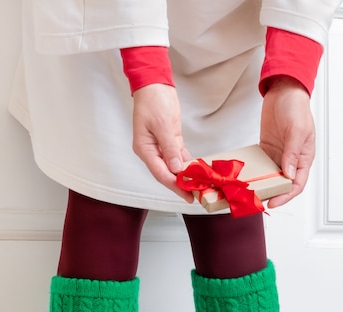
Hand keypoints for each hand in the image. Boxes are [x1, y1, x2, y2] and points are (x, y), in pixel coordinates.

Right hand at [131, 83, 193, 201]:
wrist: (155, 85)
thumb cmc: (153, 101)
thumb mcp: (162, 124)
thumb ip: (169, 147)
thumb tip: (176, 168)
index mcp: (144, 148)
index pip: (160, 172)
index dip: (174, 185)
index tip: (186, 194)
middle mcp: (151, 150)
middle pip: (166, 172)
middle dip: (180, 185)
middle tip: (195, 196)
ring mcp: (161, 146)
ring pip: (173, 166)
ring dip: (185, 176)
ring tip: (198, 187)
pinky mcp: (170, 140)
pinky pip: (179, 156)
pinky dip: (187, 164)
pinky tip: (196, 171)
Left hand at [260, 76, 315, 207]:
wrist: (284, 91)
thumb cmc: (296, 108)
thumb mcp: (297, 130)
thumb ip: (292, 153)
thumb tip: (289, 174)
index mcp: (303, 158)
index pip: (296, 184)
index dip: (286, 196)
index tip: (273, 203)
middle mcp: (291, 159)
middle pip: (282, 183)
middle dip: (271, 193)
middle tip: (256, 201)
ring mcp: (278, 154)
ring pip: (270, 175)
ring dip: (261, 184)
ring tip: (248, 192)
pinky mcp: (267, 148)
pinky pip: (260, 163)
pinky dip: (254, 171)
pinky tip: (244, 176)